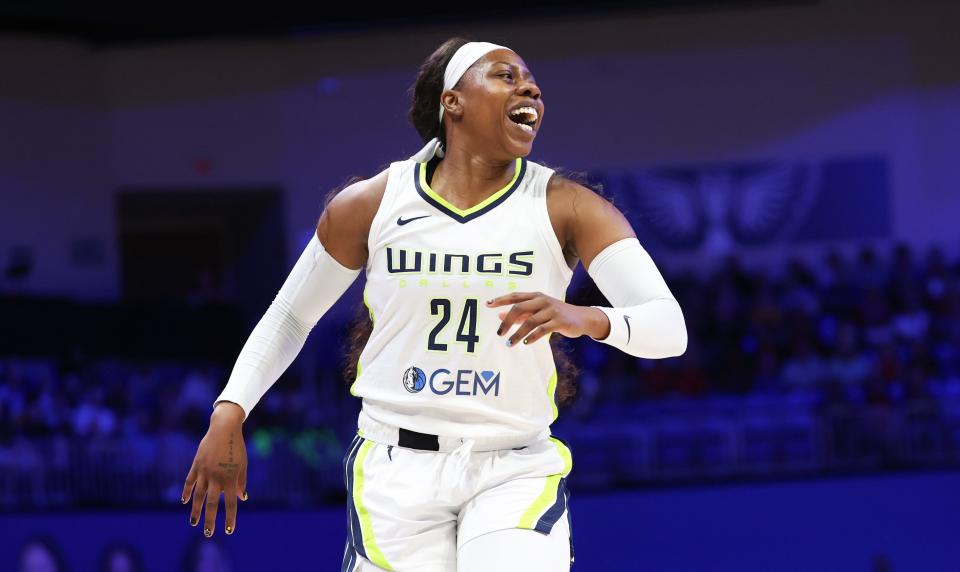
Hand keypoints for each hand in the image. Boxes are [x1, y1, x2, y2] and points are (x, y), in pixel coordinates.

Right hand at [182, 402, 247, 536]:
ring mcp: (204, 472)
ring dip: (196, 510)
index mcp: (230, 478)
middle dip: (210, 519)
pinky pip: (190, 481)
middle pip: (212, 503)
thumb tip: (242, 499)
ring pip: (198, 495)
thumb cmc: (237, 447)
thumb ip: (241, 482)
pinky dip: (187, 492)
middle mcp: (216, 477)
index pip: (230, 503)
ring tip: (194, 523)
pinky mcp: (196, 465)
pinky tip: (185, 502)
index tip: (229, 530)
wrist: (223, 429)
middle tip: (208, 533)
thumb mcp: (243, 465)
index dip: (230, 517)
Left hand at [486, 291, 609, 345]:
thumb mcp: (537, 311)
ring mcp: (551, 310)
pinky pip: (543, 329)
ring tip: (510, 343)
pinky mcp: (559, 321)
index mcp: (535, 296)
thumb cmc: (555, 314)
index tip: (487, 305)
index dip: (501, 300)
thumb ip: (520, 314)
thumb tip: (499, 316)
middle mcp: (542, 301)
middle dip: (507, 321)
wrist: (582, 318)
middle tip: (499, 334)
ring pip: (530, 321)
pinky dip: (533, 336)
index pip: (515, 296)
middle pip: (519, 308)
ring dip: (518, 333)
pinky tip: (526, 343)